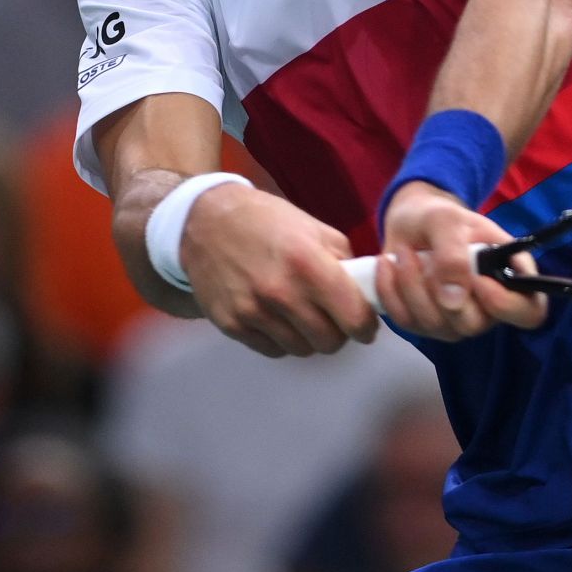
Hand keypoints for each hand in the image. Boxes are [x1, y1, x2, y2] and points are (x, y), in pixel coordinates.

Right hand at [181, 182, 379, 357]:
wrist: (204, 221)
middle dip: (338, 332)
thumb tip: (367, 293)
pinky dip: (281, 339)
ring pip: (302, 349)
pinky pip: (273, 350)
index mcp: (307, 262)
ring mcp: (253, 312)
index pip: (354, 318)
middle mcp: (280, 291)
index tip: (364, 323)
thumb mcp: (313, 228)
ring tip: (301, 313)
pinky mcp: (232, 325)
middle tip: (332, 317)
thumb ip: (344, 261)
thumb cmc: (265, 221)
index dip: (366, 325)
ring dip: (308, 336)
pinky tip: (276, 316)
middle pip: (330, 342)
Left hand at [376, 181, 546, 340]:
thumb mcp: (447, 220)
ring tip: (403, 252)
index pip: (530, 312)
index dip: (507, 306)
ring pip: (435, 325)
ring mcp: (455, 320)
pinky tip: (388, 266)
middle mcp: (487, 307)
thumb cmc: (439, 217)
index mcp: (510, 277)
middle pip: (472, 325)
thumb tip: (453, 300)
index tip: (479, 282)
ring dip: (410, 287)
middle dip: (438, 291)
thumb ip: (453, 255)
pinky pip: (407, 322)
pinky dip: (390, 292)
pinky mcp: (425, 324)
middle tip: (421, 255)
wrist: (410, 221)